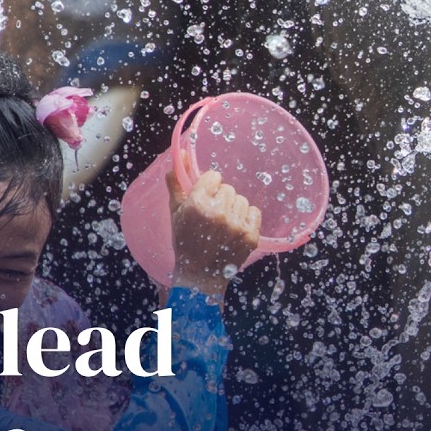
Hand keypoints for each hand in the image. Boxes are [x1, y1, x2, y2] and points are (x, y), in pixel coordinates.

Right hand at [168, 168, 261, 297]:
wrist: (200, 275)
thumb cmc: (185, 241)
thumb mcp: (175, 211)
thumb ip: (177, 182)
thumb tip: (181, 154)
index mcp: (197, 204)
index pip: (213, 177)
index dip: (209, 186)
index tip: (205, 198)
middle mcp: (218, 213)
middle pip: (228, 189)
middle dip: (220, 199)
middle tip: (212, 216)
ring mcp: (236, 225)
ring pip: (241, 200)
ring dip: (233, 209)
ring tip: (223, 224)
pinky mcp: (250, 236)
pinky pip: (254, 212)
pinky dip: (246, 218)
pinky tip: (234, 229)